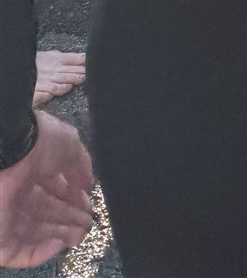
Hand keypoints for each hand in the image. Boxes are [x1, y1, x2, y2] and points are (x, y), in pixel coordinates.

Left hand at [0, 112, 95, 267]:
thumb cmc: (39, 142)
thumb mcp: (71, 145)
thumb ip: (82, 166)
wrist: (11, 149)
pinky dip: (41, 253)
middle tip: (88, 224)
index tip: (89, 206)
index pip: (55, 190)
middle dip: (70, 220)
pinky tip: (60, 243)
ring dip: (61, 236)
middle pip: (48, 214)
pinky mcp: (0, 235)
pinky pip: (19, 252)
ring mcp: (9, 215)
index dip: (74, 199)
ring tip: (80, 235)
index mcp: (34, 170)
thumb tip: (88, 183)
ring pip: (36, 234)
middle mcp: (20, 192)